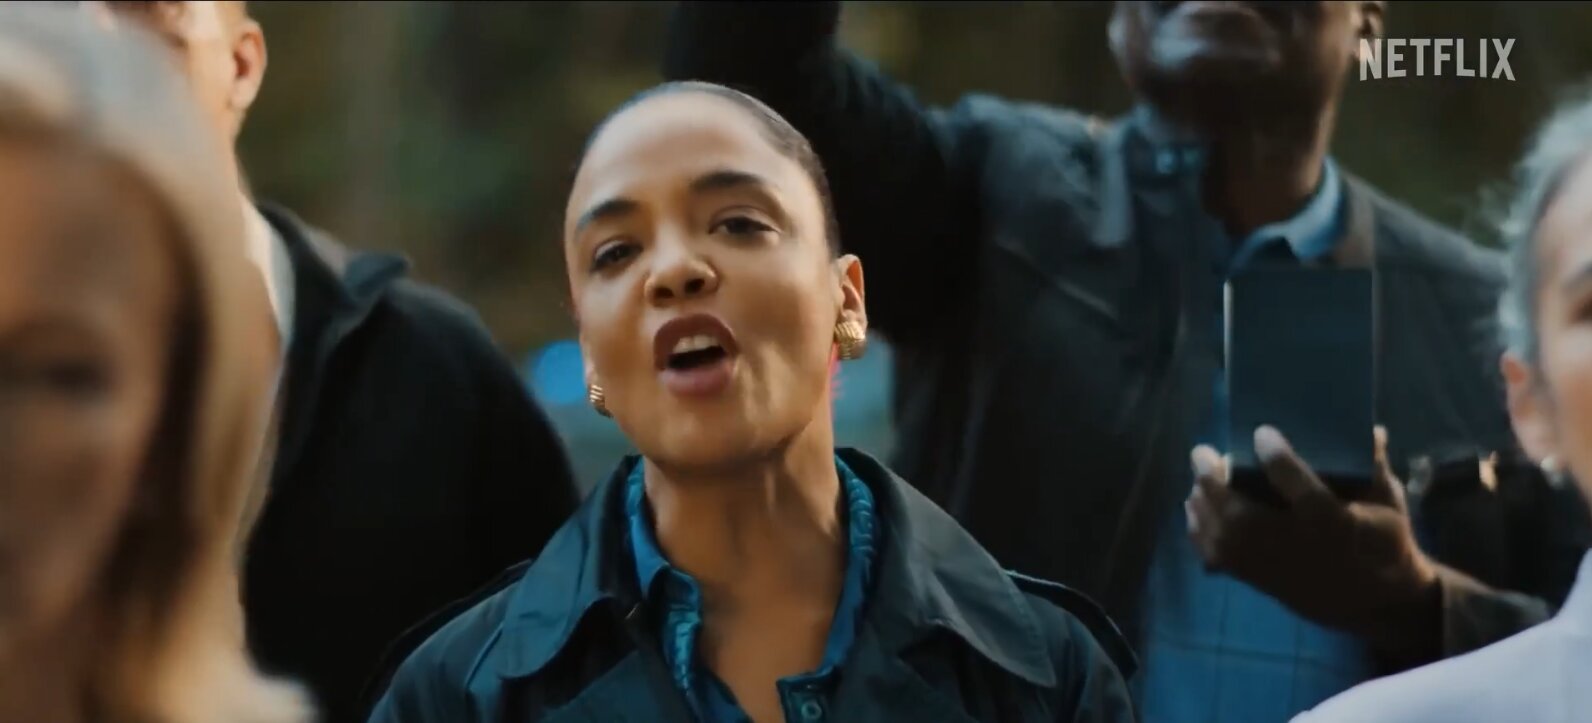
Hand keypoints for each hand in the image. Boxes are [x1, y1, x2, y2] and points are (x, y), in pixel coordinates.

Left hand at [1185, 426, 1441, 660]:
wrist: (1383, 604)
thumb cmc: (1385, 544)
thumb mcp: (1390, 503)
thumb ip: (1375, 468)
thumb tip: (1371, 429)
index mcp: (1335, 523)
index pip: (1301, 488)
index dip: (1277, 458)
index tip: (1261, 432)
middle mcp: (1298, 546)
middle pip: (1244, 516)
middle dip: (1215, 483)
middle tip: (1203, 454)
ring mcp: (1276, 567)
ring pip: (1226, 538)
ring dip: (1203, 506)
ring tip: (1196, 481)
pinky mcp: (1263, 581)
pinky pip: (1220, 559)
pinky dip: (1200, 534)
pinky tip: (1194, 511)